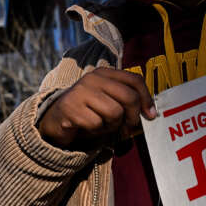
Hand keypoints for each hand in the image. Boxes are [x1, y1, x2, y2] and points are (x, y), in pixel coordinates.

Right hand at [37, 68, 155, 147]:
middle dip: (133, 117)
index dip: (147, 98)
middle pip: (128, 97)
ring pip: (115, 113)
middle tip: (128, 128)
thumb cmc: (87, 111)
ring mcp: (81, 92)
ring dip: (112, 126)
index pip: (134, 80)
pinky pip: (97, 124)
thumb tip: (150, 113)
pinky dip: (96, 132)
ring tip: (101, 125)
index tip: (151, 115)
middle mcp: (93, 78)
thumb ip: (126, 100)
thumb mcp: (107, 100)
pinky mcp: (71, 108)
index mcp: (104, 73)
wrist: (55, 119)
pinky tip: (87, 128)